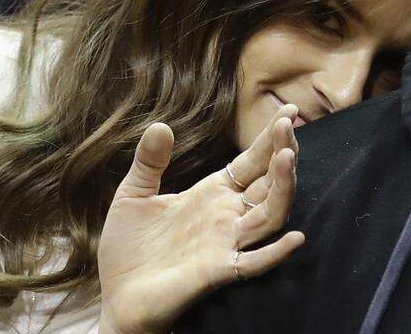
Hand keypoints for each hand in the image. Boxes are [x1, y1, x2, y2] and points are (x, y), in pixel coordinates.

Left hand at [97, 105, 304, 333]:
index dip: (269, 139)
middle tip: (288, 126)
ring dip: (282, 188)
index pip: (251, 162)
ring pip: (268, 214)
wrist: (116, 297)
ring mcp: (225, 243)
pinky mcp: (217, 270)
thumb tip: (161, 125)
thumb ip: (149, 162)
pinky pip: (254, 262)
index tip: (289, 112)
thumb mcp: (133, 195)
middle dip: (281, 153)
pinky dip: (276, 253)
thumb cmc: (128, 250)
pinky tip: (294, 238)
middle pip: (267, 182)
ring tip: (287, 158)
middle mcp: (226, 216)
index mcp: (211, 194)